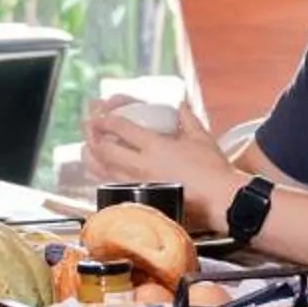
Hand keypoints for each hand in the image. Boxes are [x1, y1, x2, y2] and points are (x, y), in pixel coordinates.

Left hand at [80, 97, 234, 217]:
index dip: (106, 119)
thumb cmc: (213, 172)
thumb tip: (180, 105)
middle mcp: (141, 166)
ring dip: (91, 157)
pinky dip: (101, 177)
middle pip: (104, 149)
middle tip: (90, 127)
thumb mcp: (201, 138)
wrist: (220, 201)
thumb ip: (187, 118)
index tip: (100, 115)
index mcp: (155, 147)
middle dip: (92, 135)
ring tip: (88, 149)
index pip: (121, 128)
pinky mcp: (140, 201)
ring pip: (101, 171)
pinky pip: (111, 188)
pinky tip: (101, 173)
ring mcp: (137, 185)